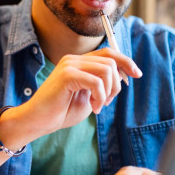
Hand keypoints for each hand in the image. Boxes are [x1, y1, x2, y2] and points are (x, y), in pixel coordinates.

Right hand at [21, 48, 141, 135]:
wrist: (38, 121)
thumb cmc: (61, 111)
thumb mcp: (88, 96)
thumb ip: (102, 84)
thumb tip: (123, 74)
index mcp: (78, 62)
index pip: (109, 53)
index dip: (126, 61)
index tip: (136, 75)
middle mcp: (74, 59)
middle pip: (111, 61)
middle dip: (116, 85)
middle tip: (106, 102)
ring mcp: (69, 65)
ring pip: (106, 70)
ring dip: (108, 92)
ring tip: (98, 105)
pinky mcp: (66, 75)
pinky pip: (96, 82)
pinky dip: (99, 97)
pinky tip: (93, 107)